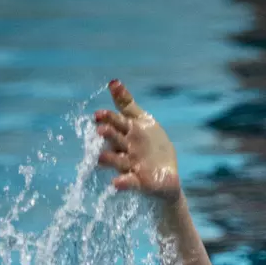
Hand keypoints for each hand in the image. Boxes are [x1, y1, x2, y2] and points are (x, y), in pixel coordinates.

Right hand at [94, 80, 180, 201]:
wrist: (167, 175)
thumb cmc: (152, 145)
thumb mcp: (143, 122)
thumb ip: (127, 104)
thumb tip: (113, 81)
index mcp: (127, 132)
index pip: (116, 122)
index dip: (107, 118)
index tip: (98, 114)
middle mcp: (125, 148)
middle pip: (114, 140)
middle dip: (108, 135)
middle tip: (101, 130)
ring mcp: (130, 166)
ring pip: (117, 161)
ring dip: (110, 159)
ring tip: (102, 158)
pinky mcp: (138, 182)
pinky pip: (129, 182)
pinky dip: (122, 182)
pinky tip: (116, 183)